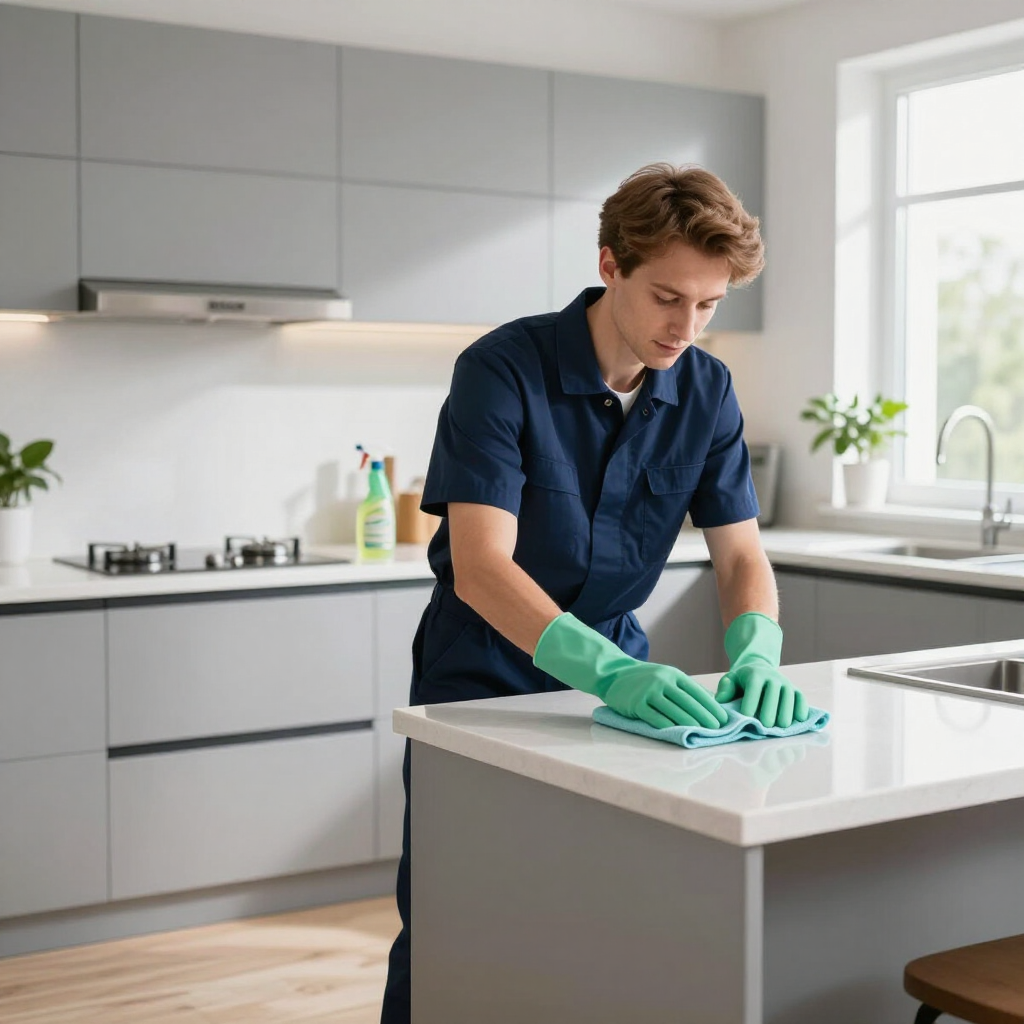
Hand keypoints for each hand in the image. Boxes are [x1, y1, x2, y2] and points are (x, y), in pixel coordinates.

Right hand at [602, 661, 728, 730]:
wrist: (614, 674)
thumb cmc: (645, 678)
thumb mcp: (667, 676)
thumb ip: (686, 688)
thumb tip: (711, 701)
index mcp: (673, 674)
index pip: (697, 692)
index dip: (711, 706)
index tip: (723, 719)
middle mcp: (662, 681)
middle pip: (687, 702)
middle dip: (704, 717)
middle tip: (717, 729)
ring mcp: (648, 692)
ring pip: (673, 711)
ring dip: (689, 723)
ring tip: (701, 732)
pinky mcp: (636, 704)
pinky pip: (655, 717)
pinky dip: (667, 726)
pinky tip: (677, 733)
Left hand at [715, 663, 808, 728]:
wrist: (759, 668)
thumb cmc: (741, 680)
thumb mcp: (730, 680)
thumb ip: (725, 688)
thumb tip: (721, 700)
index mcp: (754, 675)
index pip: (753, 687)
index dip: (751, 701)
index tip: (747, 716)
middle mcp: (772, 677)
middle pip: (773, 692)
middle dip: (770, 708)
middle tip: (766, 725)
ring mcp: (785, 683)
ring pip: (789, 695)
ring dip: (787, 711)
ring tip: (782, 726)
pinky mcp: (795, 690)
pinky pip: (801, 698)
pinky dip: (802, 708)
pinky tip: (799, 720)